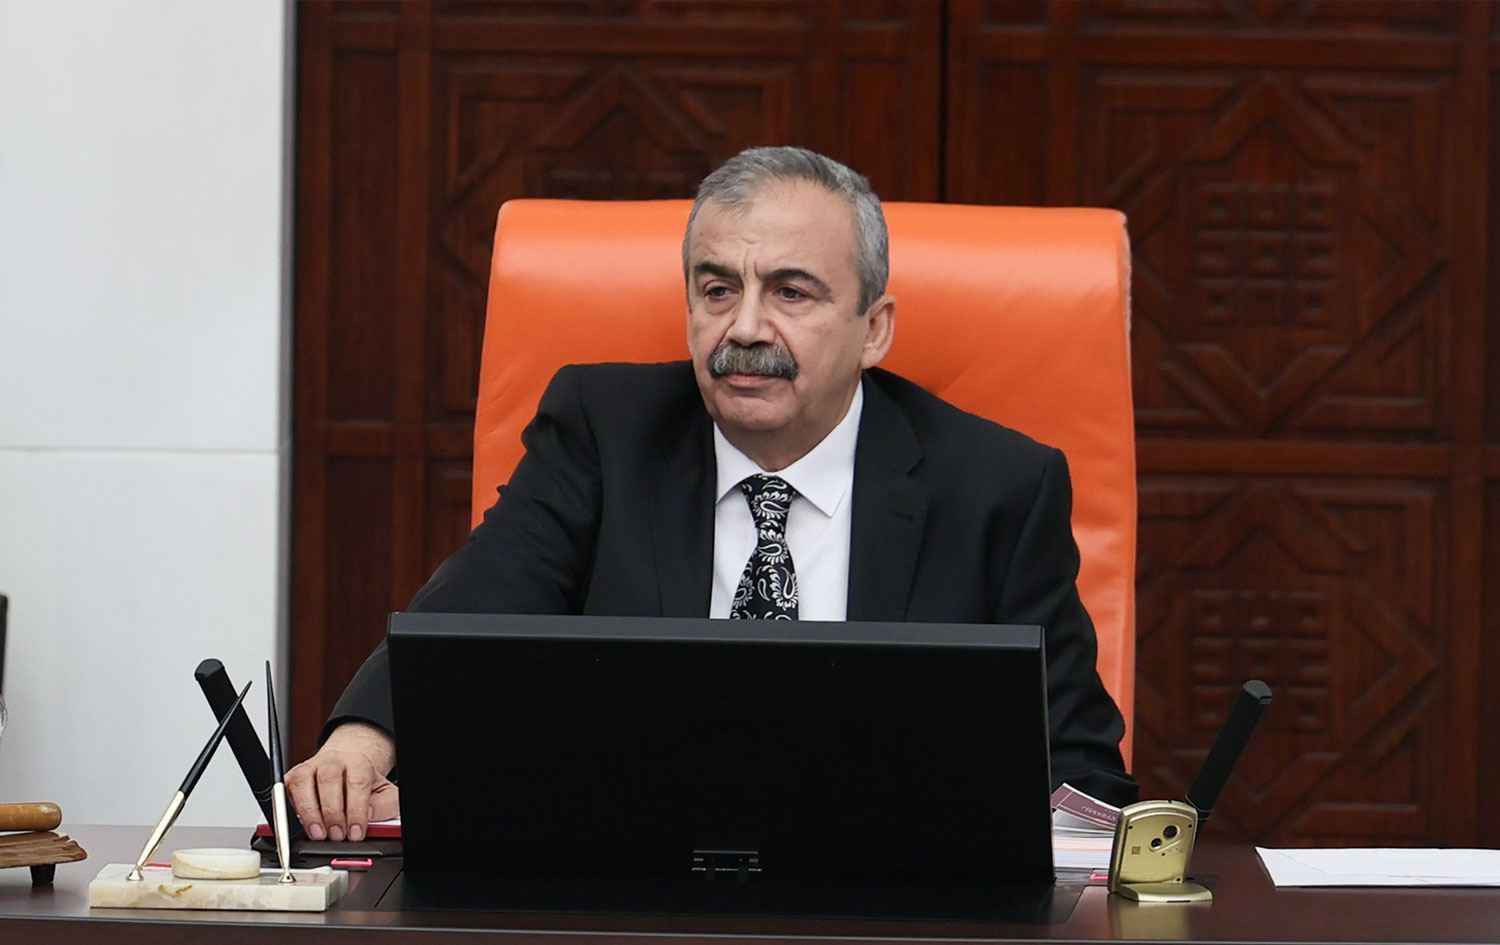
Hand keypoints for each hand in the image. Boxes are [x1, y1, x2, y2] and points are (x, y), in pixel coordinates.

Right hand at [285, 721, 397, 841]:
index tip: (356, 833)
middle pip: (328, 780)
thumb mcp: (385, 794)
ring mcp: (310, 767)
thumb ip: (384, 805)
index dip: (356, 811)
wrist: (347, 767)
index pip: (357, 783)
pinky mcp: (292, 777)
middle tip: (337, 836)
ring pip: (302, 783)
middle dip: (332, 813)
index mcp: (358, 762)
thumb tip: (368, 816)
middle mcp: (332, 761)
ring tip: (318, 834)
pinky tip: (301, 824)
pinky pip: (285, 790)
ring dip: (309, 812)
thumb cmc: (365, 784)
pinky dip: (290, 809)